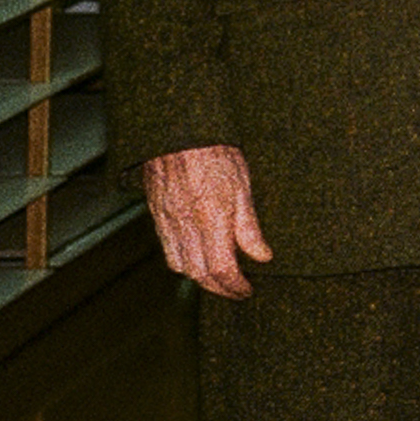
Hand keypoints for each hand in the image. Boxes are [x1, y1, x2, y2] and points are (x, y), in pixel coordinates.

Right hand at [144, 142, 270, 296]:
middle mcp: (186, 225)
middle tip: (237, 290)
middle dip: (220, 289)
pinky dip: (183, 262)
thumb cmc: (214, 150)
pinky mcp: (157, 215)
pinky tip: (198, 256)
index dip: (236, 286)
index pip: (222, 269)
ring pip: (180, 266)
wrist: (178, 130)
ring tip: (220, 277)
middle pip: (199, 275)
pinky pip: (168, 250)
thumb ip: (249, 226)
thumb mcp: (242, 185)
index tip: (248, 289)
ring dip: (200, 278)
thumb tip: (262, 256)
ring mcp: (168, 222)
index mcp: (211, 218)